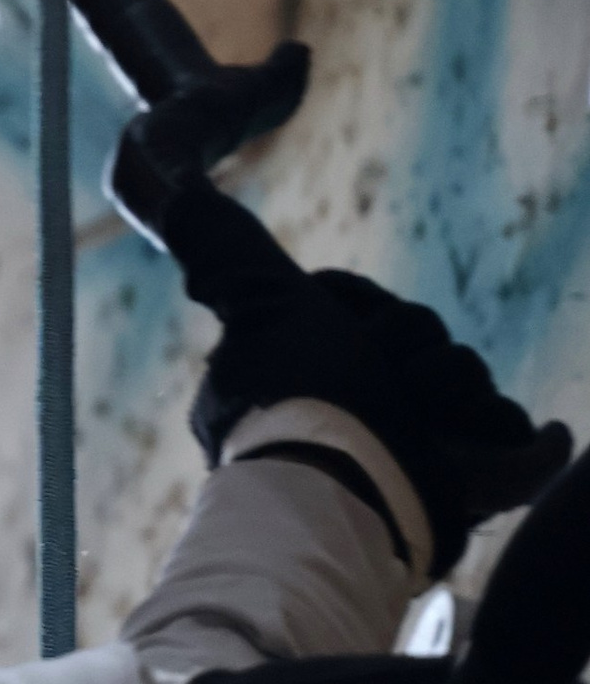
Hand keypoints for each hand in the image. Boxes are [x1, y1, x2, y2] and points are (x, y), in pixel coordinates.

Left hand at [191, 263, 567, 574]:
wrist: (358, 490)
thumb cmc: (305, 397)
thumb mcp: (261, 305)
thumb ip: (223, 254)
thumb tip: (178, 193)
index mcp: (300, 372)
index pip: (355, 305)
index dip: (357, 304)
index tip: (343, 327)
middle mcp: (348, 408)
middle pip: (411, 333)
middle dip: (408, 343)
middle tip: (388, 378)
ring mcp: (407, 446)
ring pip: (459, 376)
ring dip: (449, 386)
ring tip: (427, 418)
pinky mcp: (463, 483)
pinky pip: (503, 432)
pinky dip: (504, 437)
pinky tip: (488, 440)